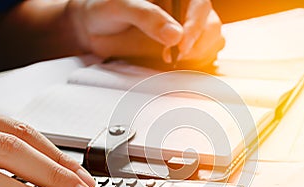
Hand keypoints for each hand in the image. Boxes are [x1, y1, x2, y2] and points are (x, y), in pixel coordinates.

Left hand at [67, 0, 223, 68]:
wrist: (93, 29)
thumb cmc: (103, 9)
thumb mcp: (120, 7)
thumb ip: (146, 17)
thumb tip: (175, 35)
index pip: (198, 4)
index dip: (196, 24)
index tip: (183, 43)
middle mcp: (181, 9)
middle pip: (210, 23)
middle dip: (201, 41)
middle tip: (180, 55)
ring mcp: (183, 28)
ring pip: (210, 40)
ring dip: (199, 53)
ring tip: (175, 59)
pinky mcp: (179, 47)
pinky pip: (199, 55)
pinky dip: (194, 62)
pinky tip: (178, 63)